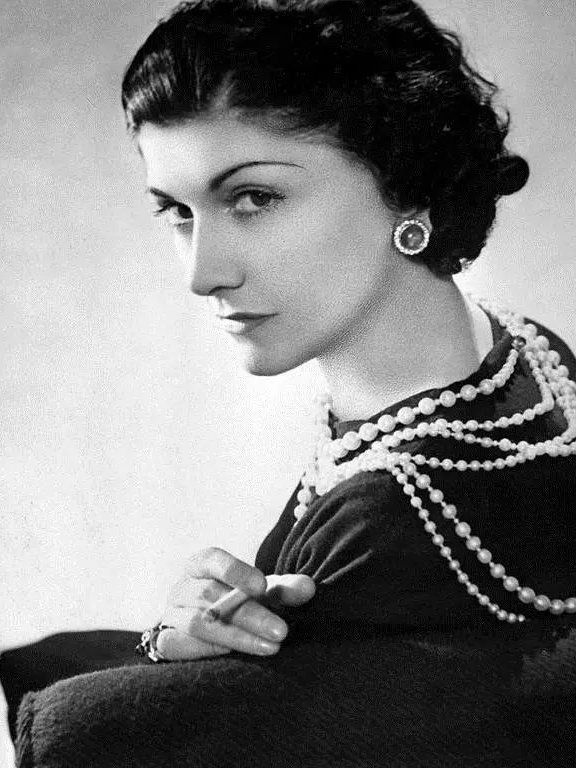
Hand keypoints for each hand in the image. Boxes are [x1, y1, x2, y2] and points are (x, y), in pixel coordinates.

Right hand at [156, 547, 315, 660]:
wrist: (207, 631)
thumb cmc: (239, 604)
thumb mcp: (263, 593)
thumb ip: (285, 589)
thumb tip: (309, 587)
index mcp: (202, 565)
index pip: (213, 559)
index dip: (236, 570)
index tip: (263, 585)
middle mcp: (182, 587)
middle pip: (211, 595)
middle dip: (250, 614)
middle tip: (281, 630)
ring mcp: (170, 615)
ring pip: (199, 623)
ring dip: (236, 637)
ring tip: (271, 647)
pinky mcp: (164, 642)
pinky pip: (180, 646)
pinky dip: (207, 651)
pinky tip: (232, 658)